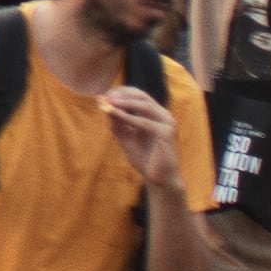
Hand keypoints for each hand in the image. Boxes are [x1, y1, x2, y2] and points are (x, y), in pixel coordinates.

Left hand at [104, 77, 182, 192]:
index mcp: (156, 114)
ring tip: (108, 101)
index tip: (105, 93)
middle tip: (106, 95)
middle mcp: (164, 116)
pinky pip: (144, 122)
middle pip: (142, 97)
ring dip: (124, 103)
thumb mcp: (125, 136)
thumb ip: (116, 121)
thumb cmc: (143, 157)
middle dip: (122, 95)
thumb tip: (103, 103)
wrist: (158, 178)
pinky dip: (128, 117)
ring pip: (144, 106)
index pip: (139, 95)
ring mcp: (167, 124)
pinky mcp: (167, 134)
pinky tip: (114, 114)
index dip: (122, 92)